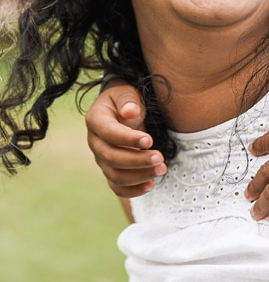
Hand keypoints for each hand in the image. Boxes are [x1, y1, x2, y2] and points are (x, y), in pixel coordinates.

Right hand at [86, 79, 165, 197]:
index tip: (150, 141)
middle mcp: (95, 142)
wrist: (122, 108)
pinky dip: (133, 190)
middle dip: (137, 160)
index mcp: (96, 120)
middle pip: (111, 158)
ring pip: (115, 175)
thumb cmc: (126, 98)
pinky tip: (151, 185)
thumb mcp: (126, 92)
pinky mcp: (110, 169)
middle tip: (160, 158)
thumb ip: (128, 100)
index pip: (109, 133)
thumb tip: (130, 112)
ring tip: (161, 169)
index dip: (128, 139)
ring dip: (139, 176)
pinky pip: (117, 185)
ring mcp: (101, 158)